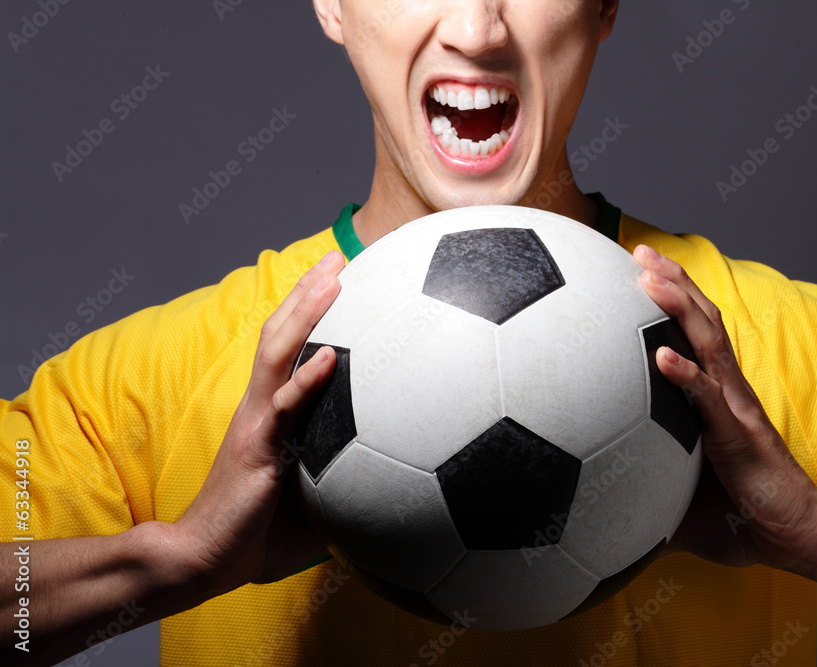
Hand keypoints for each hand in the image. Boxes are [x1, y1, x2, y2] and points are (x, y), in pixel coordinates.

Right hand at [168, 250, 344, 594]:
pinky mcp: (257, 447)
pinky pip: (286, 409)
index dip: (309, 309)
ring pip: (279, 354)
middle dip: (308, 291)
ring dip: (306, 313)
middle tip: (338, 256)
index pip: (289, 345)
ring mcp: (258, 421)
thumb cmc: (259, 527)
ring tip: (333, 279)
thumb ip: (342, 468)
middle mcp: (263, 404)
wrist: (208, 557)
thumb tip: (398, 469)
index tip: (340, 276)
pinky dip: (308, 381)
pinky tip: (333, 358)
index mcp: (274, 409)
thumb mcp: (311, 489)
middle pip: (282, 333)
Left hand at [634, 244, 816, 576]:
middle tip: (640, 251)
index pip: (695, 333)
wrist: (795, 535)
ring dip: (678, 307)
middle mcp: (728, 391)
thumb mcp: (680, 492)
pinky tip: (661, 356)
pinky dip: (686, 375)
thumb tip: (595, 504)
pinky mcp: (739, 437)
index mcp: (717, 396)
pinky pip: (710, 401)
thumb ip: (644, 486)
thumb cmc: (742, 513)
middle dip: (673, 281)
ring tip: (648, 278)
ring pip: (708, 345)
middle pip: (702, 321)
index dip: (672, 297)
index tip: (638, 269)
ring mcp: (735, 409)